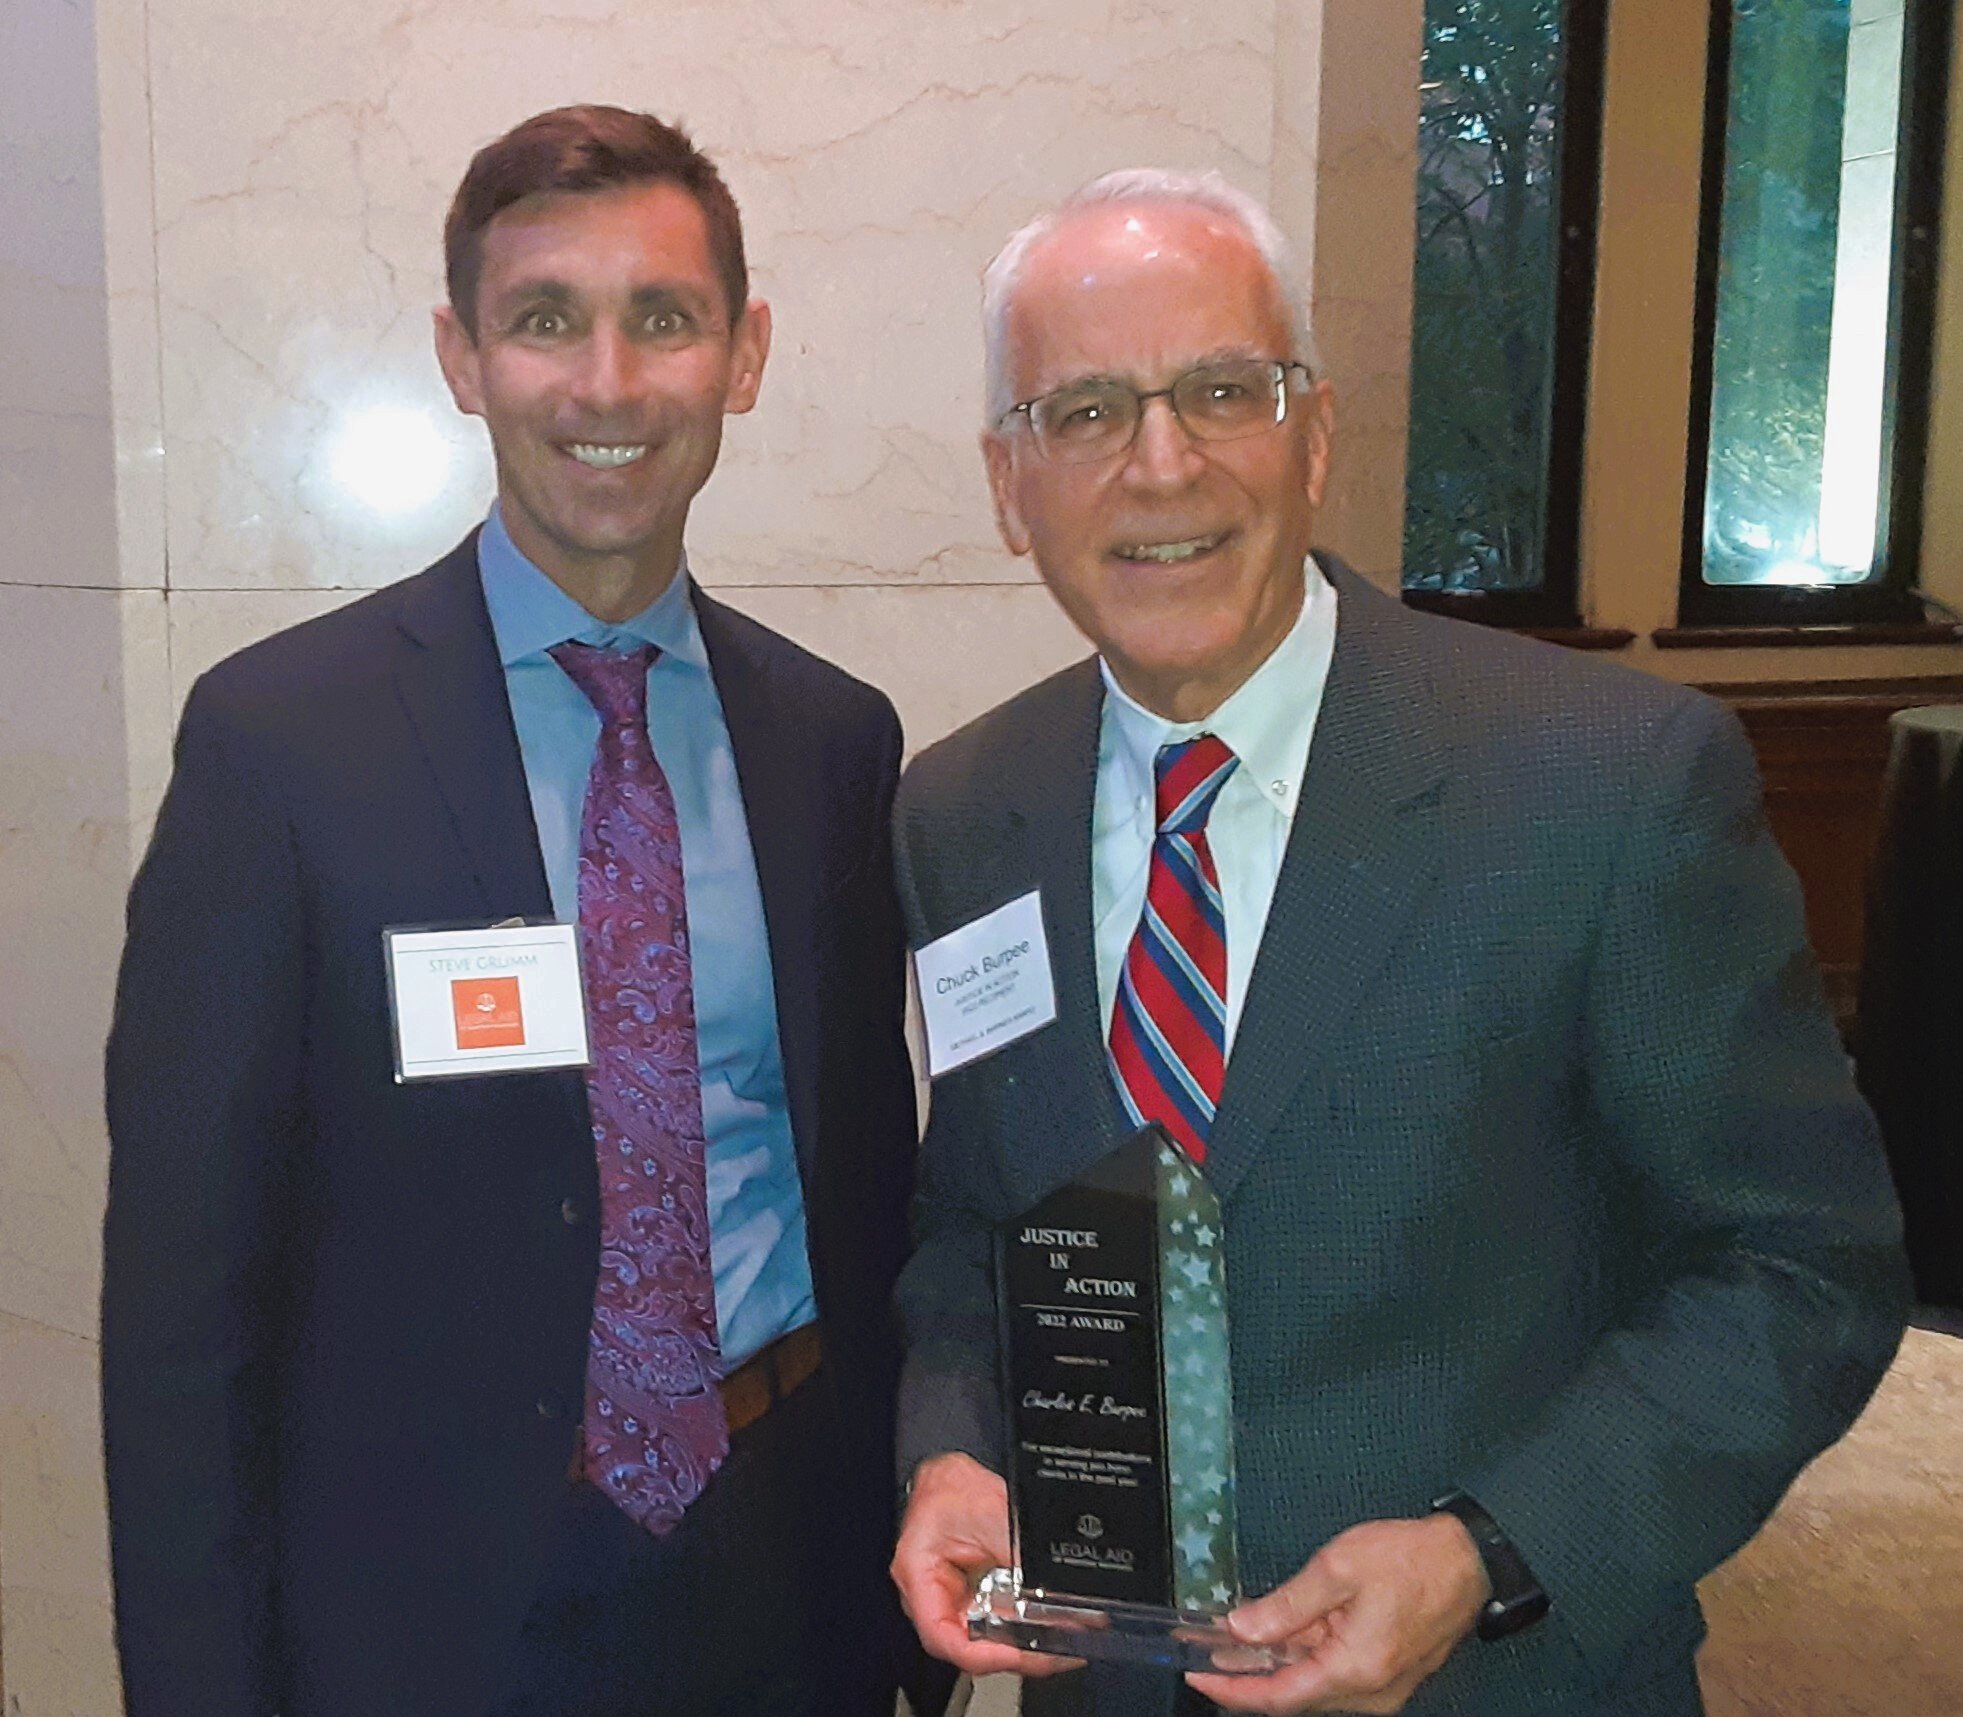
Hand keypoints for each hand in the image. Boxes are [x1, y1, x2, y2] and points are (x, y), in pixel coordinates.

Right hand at [889, 1452, 1076, 1679]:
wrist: (952, 1475)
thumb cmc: (954, 1488)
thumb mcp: (993, 1517)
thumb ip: (1019, 1556)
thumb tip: (1052, 1587)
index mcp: (918, 1576)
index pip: (945, 1637)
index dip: (986, 1655)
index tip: (1021, 1653)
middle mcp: (927, 1597)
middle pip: (966, 1646)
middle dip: (1012, 1655)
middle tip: (1052, 1654)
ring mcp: (948, 1601)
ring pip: (981, 1640)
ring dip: (1019, 1645)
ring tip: (1057, 1645)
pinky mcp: (966, 1600)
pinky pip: (991, 1625)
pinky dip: (1017, 1629)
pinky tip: (1043, 1629)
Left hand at [1185, 1513, 1489, 1713]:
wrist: (1469, 1560)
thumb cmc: (1413, 1560)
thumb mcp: (1338, 1568)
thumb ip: (1286, 1605)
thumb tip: (1241, 1630)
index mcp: (1355, 1671)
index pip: (1278, 1697)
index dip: (1232, 1689)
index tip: (1197, 1674)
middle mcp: (1370, 1693)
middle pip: (1294, 1696)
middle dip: (1248, 1675)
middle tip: (1207, 1650)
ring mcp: (1381, 1688)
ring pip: (1313, 1686)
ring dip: (1275, 1665)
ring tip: (1237, 1637)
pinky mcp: (1387, 1675)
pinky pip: (1334, 1675)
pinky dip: (1303, 1658)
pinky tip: (1283, 1634)